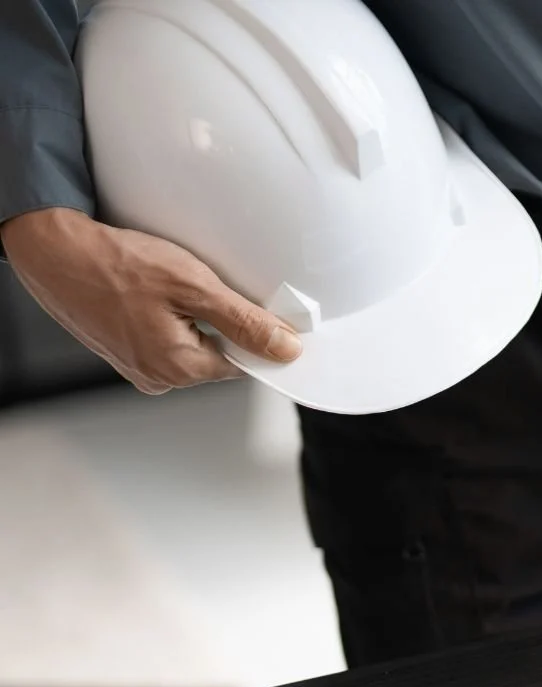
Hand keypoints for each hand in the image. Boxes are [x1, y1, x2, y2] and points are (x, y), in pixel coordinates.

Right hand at [0, 207, 300, 394]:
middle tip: (202, 286)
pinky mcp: (123, 351)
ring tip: (170, 288)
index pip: (244, 364)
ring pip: (192, 345)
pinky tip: (154, 294)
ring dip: (193, 318)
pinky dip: (169, 316)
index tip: (257, 309)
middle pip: (218, 355)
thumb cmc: (116, 264)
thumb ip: (245, 322)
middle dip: (220, 323)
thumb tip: (285, 348)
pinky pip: (165, 338)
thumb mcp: (195, 287)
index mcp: (179, 369)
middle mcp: (157, 378)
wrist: (53, 250)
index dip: (256, 335)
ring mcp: (137, 367)